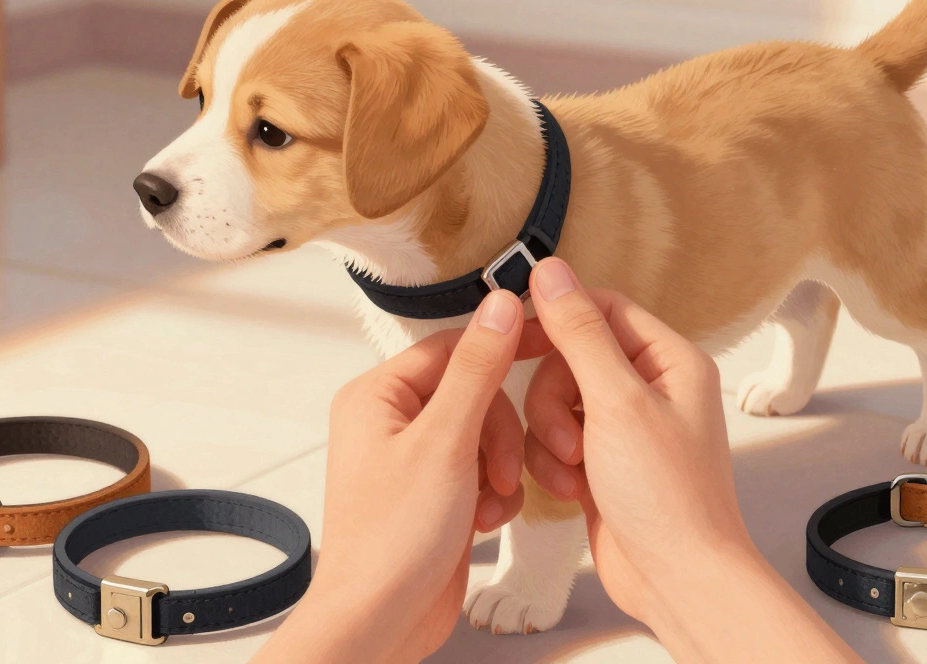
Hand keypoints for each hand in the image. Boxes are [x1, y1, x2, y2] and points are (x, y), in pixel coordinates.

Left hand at [254, 290, 546, 663]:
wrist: (381, 621)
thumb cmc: (390, 541)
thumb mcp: (444, 443)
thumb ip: (477, 369)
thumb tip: (499, 305)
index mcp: (378, 396)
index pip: (452, 347)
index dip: (501, 347)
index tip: (548, 343)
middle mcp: (392, 422)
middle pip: (475, 394)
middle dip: (498, 433)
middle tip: (498, 469)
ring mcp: (415, 461)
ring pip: (486, 435)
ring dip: (499, 469)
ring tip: (487, 503)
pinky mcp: (436, 495)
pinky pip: (483, 473)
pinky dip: (493, 496)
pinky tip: (482, 523)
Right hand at [521, 258, 748, 627]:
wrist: (678, 580)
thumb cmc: (667, 497)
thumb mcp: (617, 403)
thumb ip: (580, 334)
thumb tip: (551, 271)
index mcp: (669, 360)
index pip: (602, 308)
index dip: (557, 319)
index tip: (517, 338)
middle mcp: (650, 388)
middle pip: (570, 357)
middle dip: (552, 398)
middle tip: (565, 436)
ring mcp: (625, 428)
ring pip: (555, 401)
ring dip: (550, 436)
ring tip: (572, 472)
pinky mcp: (602, 463)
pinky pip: (556, 440)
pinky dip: (553, 464)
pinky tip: (571, 492)